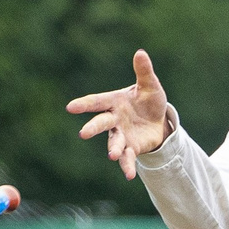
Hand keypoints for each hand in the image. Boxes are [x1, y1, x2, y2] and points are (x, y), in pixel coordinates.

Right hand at [66, 50, 172, 177]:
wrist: (157, 120)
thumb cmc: (148, 100)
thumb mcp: (150, 85)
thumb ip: (144, 72)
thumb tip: (141, 52)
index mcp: (114, 102)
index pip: (97, 102)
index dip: (84, 104)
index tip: (71, 107)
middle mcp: (114, 119)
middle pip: (101, 123)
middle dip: (93, 128)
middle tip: (83, 133)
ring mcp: (121, 135)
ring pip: (113, 142)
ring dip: (113, 148)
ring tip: (113, 155)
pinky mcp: (131, 148)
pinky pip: (128, 158)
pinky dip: (127, 166)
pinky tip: (129, 175)